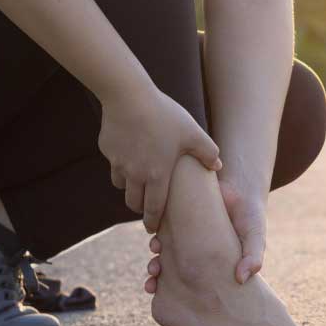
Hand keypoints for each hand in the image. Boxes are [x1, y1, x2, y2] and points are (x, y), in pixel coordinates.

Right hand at [99, 86, 221, 232]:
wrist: (128, 96)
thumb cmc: (165, 115)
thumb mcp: (193, 133)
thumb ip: (208, 152)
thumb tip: (218, 166)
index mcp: (157, 175)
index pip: (154, 209)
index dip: (154, 221)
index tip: (153, 229)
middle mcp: (135, 174)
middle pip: (134, 202)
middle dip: (140, 208)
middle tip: (145, 209)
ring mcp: (118, 162)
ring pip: (121, 184)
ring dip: (129, 187)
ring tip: (137, 182)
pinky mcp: (107, 149)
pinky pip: (113, 163)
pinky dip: (120, 165)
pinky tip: (129, 153)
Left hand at [143, 178, 266, 293]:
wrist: (241, 186)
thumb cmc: (250, 217)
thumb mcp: (255, 237)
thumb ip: (254, 257)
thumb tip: (241, 278)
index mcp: (209, 263)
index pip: (186, 281)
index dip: (170, 289)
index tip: (157, 291)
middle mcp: (193, 251)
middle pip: (168, 269)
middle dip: (158, 274)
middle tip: (152, 282)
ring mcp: (184, 235)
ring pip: (163, 252)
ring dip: (155, 258)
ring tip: (155, 260)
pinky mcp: (178, 215)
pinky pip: (162, 229)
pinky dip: (156, 237)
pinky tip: (156, 241)